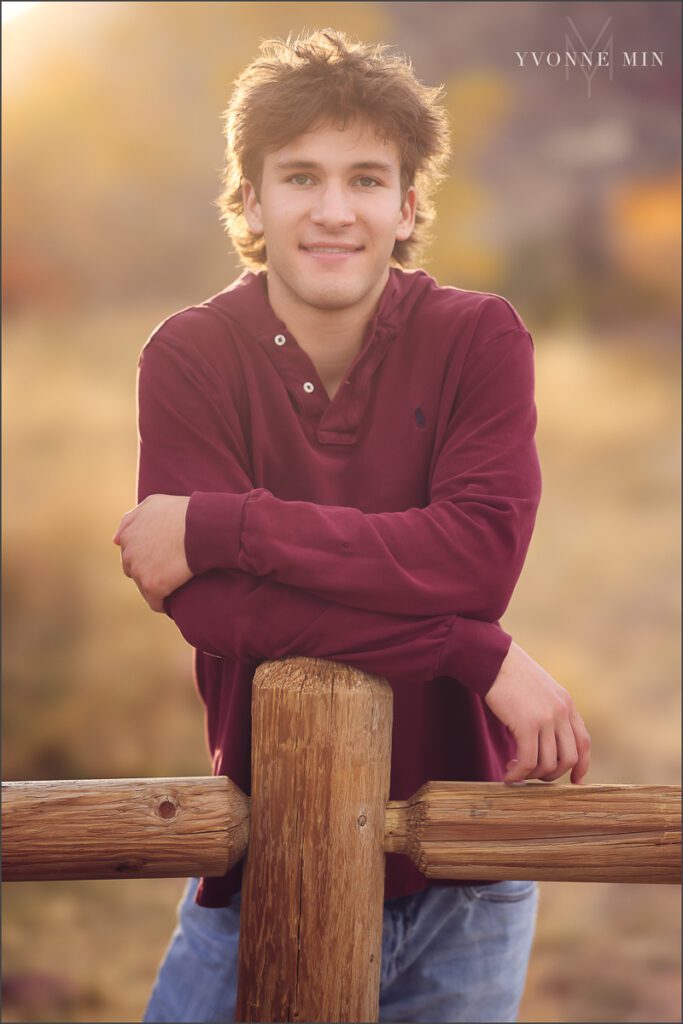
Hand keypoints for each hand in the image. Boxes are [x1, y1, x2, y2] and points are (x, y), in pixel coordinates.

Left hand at [113, 494, 191, 611]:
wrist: (200, 527)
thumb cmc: (182, 512)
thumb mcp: (153, 504)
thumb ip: (131, 519)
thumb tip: (115, 540)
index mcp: (127, 535)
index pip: (131, 554)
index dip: (149, 556)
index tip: (165, 557)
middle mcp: (127, 553)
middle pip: (135, 571)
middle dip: (150, 571)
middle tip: (174, 569)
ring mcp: (138, 570)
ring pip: (145, 587)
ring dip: (159, 587)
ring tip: (178, 583)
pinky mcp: (152, 586)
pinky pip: (156, 603)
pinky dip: (165, 604)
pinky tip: (176, 600)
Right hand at [485, 641, 590, 784]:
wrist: (493, 661)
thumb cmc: (510, 676)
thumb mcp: (540, 691)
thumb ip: (549, 712)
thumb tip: (548, 741)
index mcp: (567, 704)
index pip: (584, 743)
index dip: (581, 766)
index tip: (574, 781)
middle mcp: (562, 712)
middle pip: (569, 758)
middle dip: (552, 774)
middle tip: (534, 775)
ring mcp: (546, 719)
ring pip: (549, 763)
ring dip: (532, 775)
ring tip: (516, 771)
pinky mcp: (527, 725)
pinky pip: (528, 761)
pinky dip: (519, 773)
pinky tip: (508, 774)